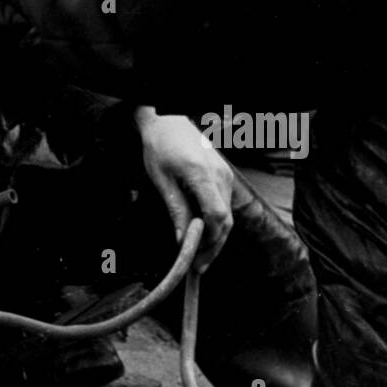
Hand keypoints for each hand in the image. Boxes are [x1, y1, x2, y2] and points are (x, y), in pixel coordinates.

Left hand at [136, 108, 232, 271]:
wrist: (166, 120)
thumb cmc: (159, 146)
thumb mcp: (161, 180)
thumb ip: (176, 210)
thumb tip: (182, 241)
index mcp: (203, 175)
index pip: (218, 217)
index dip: (210, 243)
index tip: (196, 260)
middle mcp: (221, 175)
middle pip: (226, 220)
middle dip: (214, 247)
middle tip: (198, 266)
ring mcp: (225, 174)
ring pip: (228, 214)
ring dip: (215, 236)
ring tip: (198, 254)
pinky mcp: (224, 174)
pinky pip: (224, 204)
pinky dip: (216, 222)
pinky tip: (202, 233)